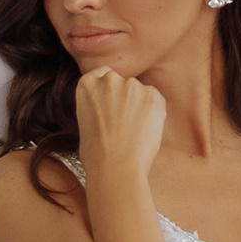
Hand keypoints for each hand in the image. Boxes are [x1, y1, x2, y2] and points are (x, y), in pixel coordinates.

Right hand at [75, 66, 165, 183]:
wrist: (115, 166)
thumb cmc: (96, 155)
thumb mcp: (84, 123)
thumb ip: (97, 107)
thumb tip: (109, 110)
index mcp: (87, 84)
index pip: (102, 75)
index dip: (109, 91)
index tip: (111, 105)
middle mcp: (109, 79)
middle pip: (122, 82)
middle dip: (125, 98)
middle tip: (124, 123)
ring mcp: (132, 85)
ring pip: (140, 92)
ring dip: (140, 106)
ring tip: (133, 132)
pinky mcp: (152, 95)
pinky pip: (156, 100)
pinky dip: (154, 113)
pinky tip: (145, 131)